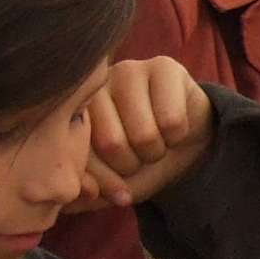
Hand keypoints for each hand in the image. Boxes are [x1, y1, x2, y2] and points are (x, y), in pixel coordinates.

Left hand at [86, 58, 216, 203]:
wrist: (184, 142)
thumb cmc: (140, 159)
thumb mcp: (113, 183)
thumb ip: (92, 190)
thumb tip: (85, 192)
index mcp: (75, 113)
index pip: (82, 156)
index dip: (106, 182)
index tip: (118, 187)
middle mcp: (95, 86)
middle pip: (113, 144)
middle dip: (132, 165)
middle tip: (139, 156)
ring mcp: (128, 70)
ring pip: (144, 134)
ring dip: (156, 151)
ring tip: (156, 141)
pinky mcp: (163, 66)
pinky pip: (172, 120)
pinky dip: (177, 136)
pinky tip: (173, 126)